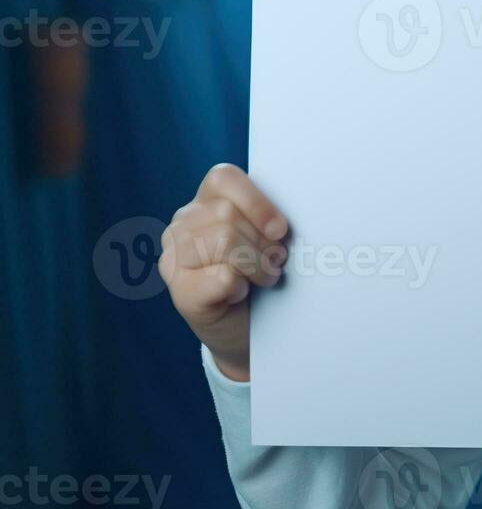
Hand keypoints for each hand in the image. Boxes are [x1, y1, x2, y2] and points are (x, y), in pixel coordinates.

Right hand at [160, 164, 289, 381]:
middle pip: (228, 214)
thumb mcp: (265, 238)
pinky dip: (242, 286)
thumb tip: (281, 222)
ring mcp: (173, 259)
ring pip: (224, 240)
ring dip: (256, 264)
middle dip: (262, 242)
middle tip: (272, 262)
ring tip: (261, 277)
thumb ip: (264, 218)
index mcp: (203, 203)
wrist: (249, 330)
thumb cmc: (259, 276)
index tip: (280, 229)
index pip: (223, 178)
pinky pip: (223, 276)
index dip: (257, 202)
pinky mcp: (180, 291)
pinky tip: (239, 294)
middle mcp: (180, 226)